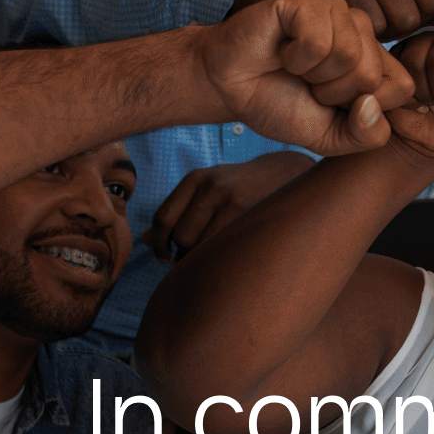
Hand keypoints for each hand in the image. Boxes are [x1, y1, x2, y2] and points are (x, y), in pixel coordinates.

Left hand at [144, 150, 315, 262]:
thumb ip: (178, 211)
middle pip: (181, 236)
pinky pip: (223, 248)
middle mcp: (212, 187)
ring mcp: (234, 201)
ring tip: (209, 259)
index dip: (158, 242)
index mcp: (197, 178)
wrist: (288, 174)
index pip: (163, 217)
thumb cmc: (241, 187)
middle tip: (191, 259)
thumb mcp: (208, 189)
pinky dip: (217, 259)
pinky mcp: (252, 216)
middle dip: (182, 254)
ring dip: (200, 259)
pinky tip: (224, 259)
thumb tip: (145, 240)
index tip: (163, 256)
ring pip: (201, 245)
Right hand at [198, 0, 413, 155]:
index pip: (403, 87)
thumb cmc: (279, 104)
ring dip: (311, 74)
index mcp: (376, 59)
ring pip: (347, 55)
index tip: (333, 104)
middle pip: (372, 74)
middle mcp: (362, 31)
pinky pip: (318, 40)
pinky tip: (283, 49)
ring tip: (295, 65)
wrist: (229, 86)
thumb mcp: (330, 137)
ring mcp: (337, 9)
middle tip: (306, 82)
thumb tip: (371, 104)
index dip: (365, 108)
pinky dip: (295, 57)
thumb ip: (365, 135)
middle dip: (331, 92)